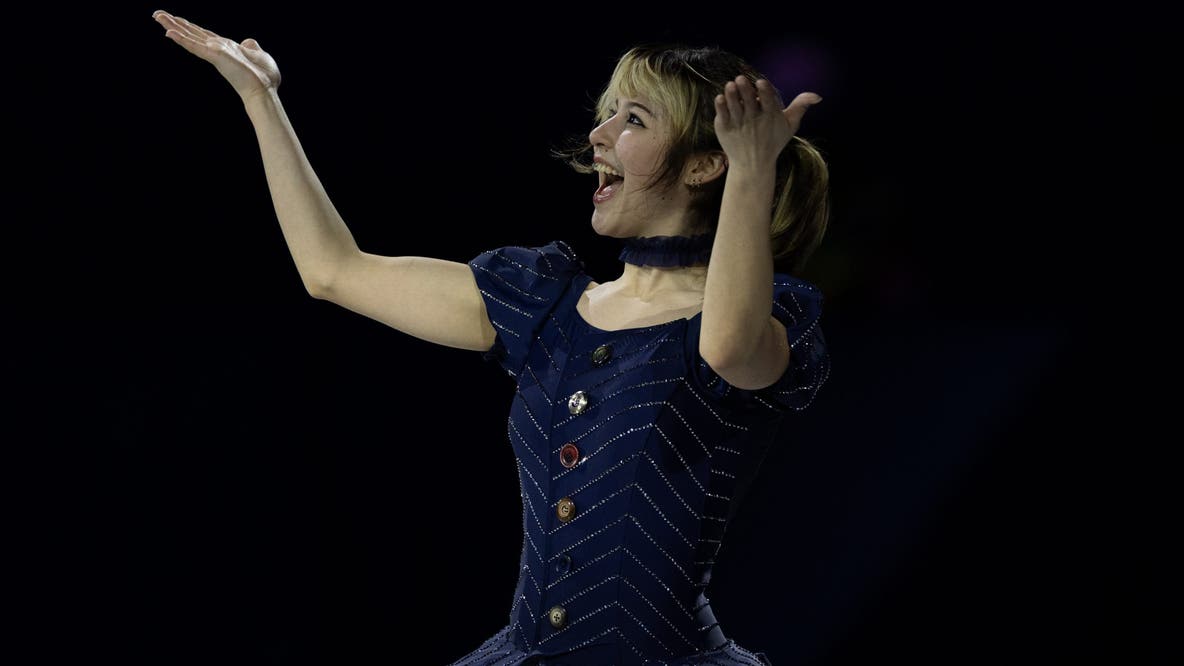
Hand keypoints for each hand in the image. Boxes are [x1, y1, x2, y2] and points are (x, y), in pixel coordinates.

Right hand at [153, 10, 280, 103]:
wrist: (265, 89)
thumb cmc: (264, 77)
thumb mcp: (258, 54)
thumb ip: (251, 47)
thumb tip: (248, 41)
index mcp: (225, 47)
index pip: (202, 34)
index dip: (189, 27)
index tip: (175, 19)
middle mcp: (217, 49)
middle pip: (191, 33)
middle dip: (174, 23)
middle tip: (157, 14)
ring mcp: (215, 53)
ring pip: (190, 37)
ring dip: (173, 27)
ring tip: (157, 17)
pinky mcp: (216, 57)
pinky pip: (196, 47)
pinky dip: (183, 40)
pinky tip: (169, 33)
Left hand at [713, 75, 821, 168]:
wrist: (752, 165)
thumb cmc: (773, 141)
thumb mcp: (790, 125)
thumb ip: (800, 107)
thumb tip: (817, 96)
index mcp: (770, 116)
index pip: (768, 102)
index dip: (764, 91)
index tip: (761, 82)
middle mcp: (754, 120)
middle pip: (748, 102)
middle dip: (744, 89)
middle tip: (740, 79)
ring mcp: (738, 125)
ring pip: (734, 106)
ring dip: (731, 94)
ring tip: (730, 85)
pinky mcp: (725, 129)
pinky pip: (722, 115)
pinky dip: (721, 107)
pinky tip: (720, 98)